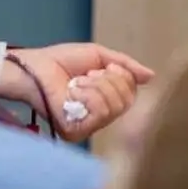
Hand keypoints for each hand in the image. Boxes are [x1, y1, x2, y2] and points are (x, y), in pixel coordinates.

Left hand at [9, 44, 153, 141]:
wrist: (36, 65)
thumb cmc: (61, 61)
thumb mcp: (99, 57)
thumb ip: (125, 66)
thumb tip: (152, 76)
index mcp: (105, 103)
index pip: (131, 96)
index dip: (121, 76)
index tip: (103, 67)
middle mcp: (98, 119)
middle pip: (126, 102)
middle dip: (109, 80)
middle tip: (87, 75)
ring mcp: (87, 127)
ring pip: (114, 106)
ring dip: (96, 86)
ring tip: (78, 82)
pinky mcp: (75, 131)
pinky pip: (99, 112)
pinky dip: (88, 94)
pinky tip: (73, 91)